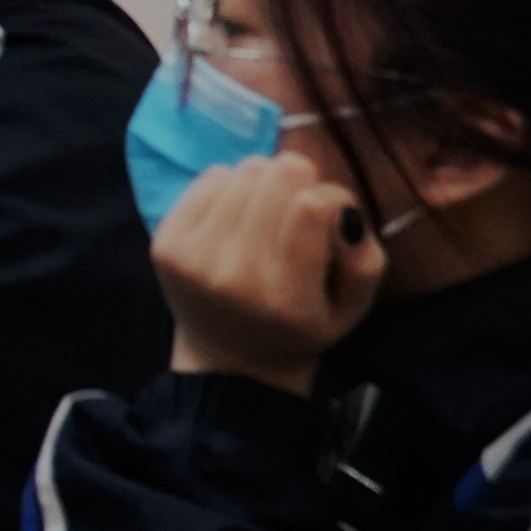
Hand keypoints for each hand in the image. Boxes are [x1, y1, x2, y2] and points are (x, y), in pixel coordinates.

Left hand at [152, 153, 383, 388]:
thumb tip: (341, 209)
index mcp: (288, 298)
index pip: (310, 206)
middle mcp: (235, 276)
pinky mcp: (165, 242)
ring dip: (264, 182)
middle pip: (275, 176)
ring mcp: (193, 258)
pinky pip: (210, 178)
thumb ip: (365, 260)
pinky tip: (237, 216)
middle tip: (298, 209)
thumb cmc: (301, 326)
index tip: (330, 214)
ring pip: (243, 171)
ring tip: (267, 215)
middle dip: (298, 183)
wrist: (229, 359)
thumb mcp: (351, 308)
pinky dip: (231, 186)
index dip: (330, 195)